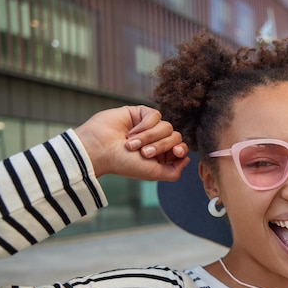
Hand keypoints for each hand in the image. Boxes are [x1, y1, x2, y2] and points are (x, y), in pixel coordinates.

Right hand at [75, 105, 189, 180]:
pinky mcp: (140, 113)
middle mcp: (155, 141)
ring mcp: (148, 127)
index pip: (180, 148)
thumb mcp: (153, 173)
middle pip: (175, 136)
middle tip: (144, 153)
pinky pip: (155, 115)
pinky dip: (145, 126)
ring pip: (166, 126)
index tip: (176, 152)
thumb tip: (187, 159)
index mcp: (159, 156)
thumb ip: (174, 172)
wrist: (100, 150)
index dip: (181, 149)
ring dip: (149, 137)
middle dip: (161, 145)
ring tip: (132, 145)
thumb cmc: (124, 163)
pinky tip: (131, 133)